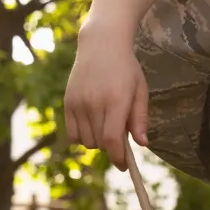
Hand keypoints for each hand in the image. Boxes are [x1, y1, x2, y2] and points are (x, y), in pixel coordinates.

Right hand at [63, 24, 149, 170]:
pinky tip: (92, 123)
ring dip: (98, 140)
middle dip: (112, 147)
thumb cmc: (126, 68)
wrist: (101, 44)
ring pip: (86, 141)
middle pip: (100, 143)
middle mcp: (94, 102)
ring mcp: (78, 103)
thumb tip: (142, 144)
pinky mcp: (68, 102)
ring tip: (106, 123)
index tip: (124, 165)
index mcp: (116, 100)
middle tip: (120, 134)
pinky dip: (83, 136)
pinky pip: (73, 134)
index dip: (118, 157)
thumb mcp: (140, 90)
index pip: (113, 139)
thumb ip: (140, 118)